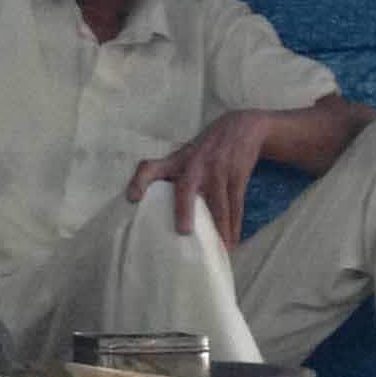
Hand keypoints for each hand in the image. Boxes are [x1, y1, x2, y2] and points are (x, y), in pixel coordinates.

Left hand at [127, 110, 270, 247]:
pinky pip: (235, 205)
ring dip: (220, 228)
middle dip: (184, 209)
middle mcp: (195, 164)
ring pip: (218, 204)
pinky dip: (234, 226)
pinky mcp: (237, 175)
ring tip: (219, 249)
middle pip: (186, 187)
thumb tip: (153, 209)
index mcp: (177, 160)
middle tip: (184, 232)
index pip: (150, 167)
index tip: (132, 199)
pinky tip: (232, 242)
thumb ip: (171, 175)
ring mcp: (218, 169)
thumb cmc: (206, 149)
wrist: (243, 127)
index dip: (139, 182)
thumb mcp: (186, 155)